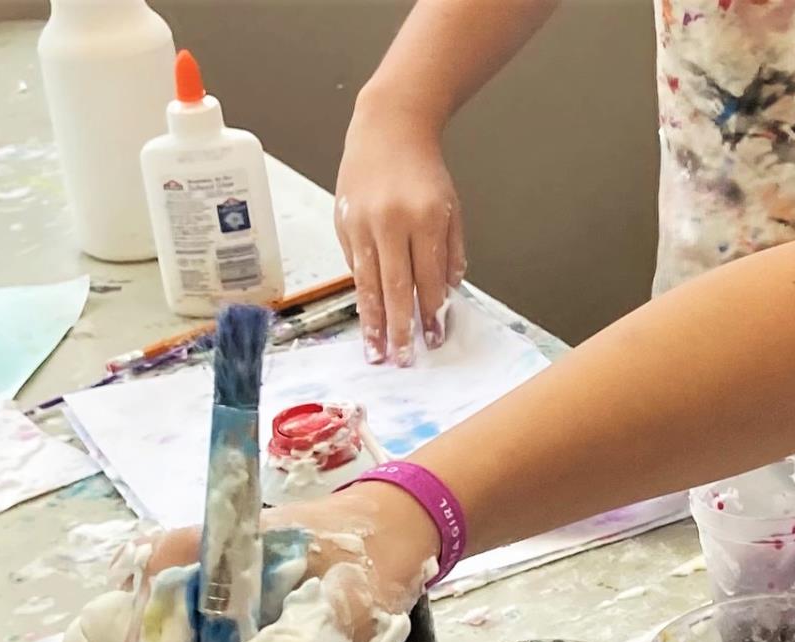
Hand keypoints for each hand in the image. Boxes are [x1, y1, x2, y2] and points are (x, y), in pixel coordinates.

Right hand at [334, 92, 466, 365]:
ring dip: (372, 321)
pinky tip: (368, 314)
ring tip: (375, 351)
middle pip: (394, 287)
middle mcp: (390, 222)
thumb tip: (444, 296)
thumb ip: (451, 254)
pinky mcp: (343, 221)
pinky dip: (362, 290)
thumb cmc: (425, 173)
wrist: (388, 128)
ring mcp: (362, 221)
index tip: (433, 341)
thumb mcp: (451, 210)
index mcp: (424, 220)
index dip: (430, 314)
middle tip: (401, 360)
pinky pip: (354, 264)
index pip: (428, 280)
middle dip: (399, 328)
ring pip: (367, 282)